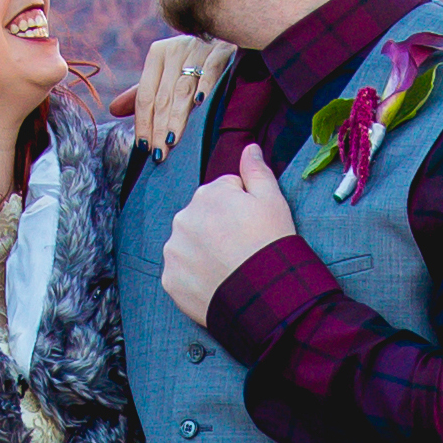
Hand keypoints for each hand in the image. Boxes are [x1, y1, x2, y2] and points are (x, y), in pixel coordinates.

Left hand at [127, 33, 233, 152]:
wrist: (229, 32)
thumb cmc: (196, 62)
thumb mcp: (167, 73)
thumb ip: (144, 92)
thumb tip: (114, 109)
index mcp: (158, 54)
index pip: (145, 94)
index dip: (143, 122)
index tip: (144, 146)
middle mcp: (175, 50)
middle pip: (163, 96)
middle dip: (159, 127)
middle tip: (159, 152)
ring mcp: (198, 49)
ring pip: (183, 89)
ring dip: (177, 117)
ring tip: (172, 140)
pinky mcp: (221, 50)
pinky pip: (211, 71)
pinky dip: (205, 87)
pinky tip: (200, 105)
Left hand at [159, 140, 296, 328]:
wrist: (264, 295)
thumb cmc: (271, 244)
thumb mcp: (273, 200)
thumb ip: (256, 170)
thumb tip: (248, 146)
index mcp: (208, 194)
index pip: (223, 195)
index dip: (242, 211)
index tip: (253, 228)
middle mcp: (183, 217)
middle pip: (202, 219)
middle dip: (218, 229)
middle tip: (241, 249)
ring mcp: (174, 250)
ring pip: (188, 245)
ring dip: (203, 252)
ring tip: (228, 267)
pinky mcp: (170, 279)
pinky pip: (181, 273)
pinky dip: (195, 277)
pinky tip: (215, 282)